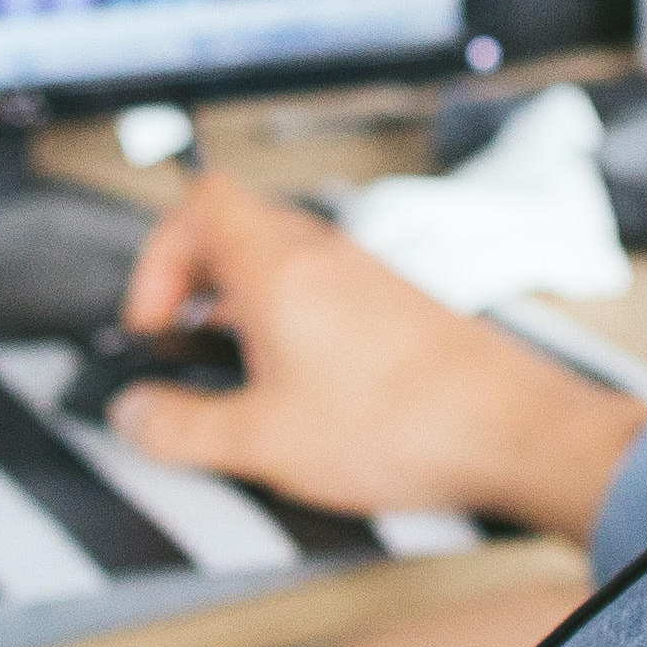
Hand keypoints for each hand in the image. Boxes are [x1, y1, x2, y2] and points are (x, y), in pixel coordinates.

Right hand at [108, 176, 646, 530]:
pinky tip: (303, 383)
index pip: (200, 203)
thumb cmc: (398, 425)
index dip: (159, 256)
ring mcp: (368, 275)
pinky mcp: (399, 305)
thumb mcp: (261, 443)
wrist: (514, 431)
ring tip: (239, 366)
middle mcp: (324, 255)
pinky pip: (326, 286)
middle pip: (237, 225)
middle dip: (195, 278)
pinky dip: (293, 318)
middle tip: (185, 340)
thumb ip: (181, 427)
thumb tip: (132, 413)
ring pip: (283, 256)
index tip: (156, 322)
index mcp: (279, 268)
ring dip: (244, 299)